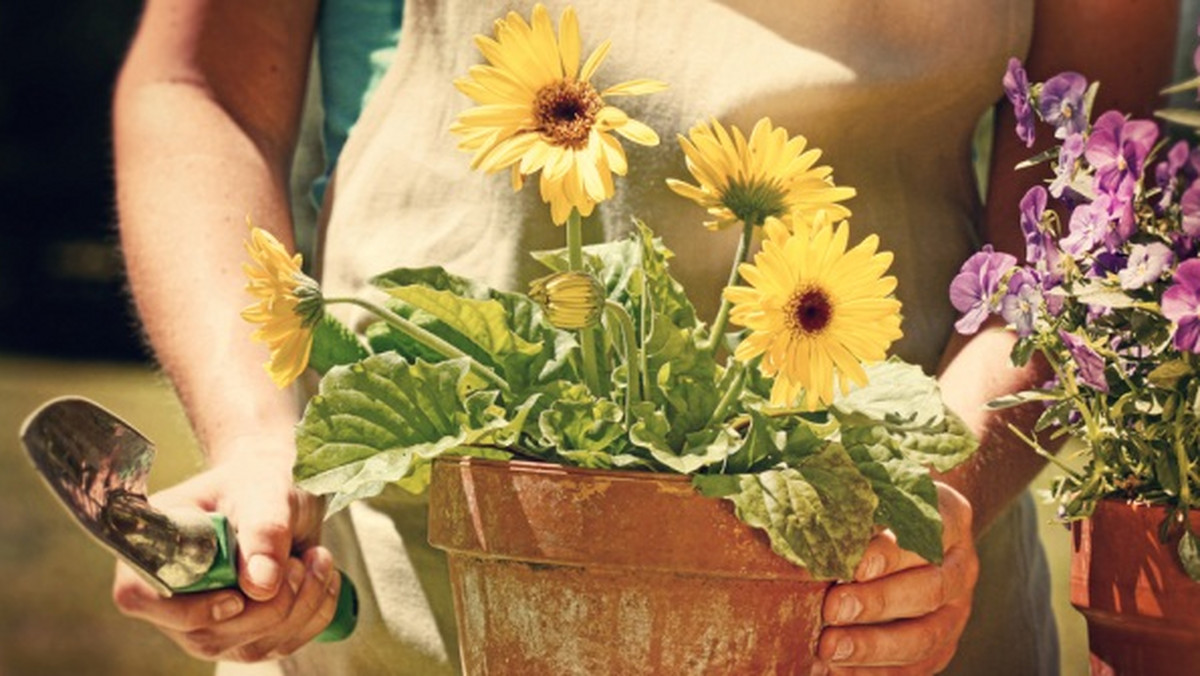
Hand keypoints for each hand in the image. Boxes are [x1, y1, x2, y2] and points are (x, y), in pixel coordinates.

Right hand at [111, 448, 342, 661]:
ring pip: (250, 646)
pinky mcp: (242, 639)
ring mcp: (204, 625)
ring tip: (315, 559)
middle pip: (206, 635)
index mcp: (153, 548)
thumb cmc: (260, 483)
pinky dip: (314, 612)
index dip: (189, 609)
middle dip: (270, 603)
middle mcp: (169, 596)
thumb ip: (263, 530)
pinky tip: (321, 576)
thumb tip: (261, 586)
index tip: (237, 597)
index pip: (140, 597)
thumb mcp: (266, 492)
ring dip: (301, 605)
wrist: (280, 494)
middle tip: (301, 560)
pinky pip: (282, 645)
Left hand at [815, 483, 978, 674]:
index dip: (893, 552)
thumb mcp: (868, 490)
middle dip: (877, 603)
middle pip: (929, 589)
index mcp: (950, 517)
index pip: (930, 533)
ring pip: (924, 635)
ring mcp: (956, 609)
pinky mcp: (941, 645)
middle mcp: (961, 565)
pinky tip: (835, 669)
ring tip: (828, 648)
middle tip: (831, 608)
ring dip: (873, 646)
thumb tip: (809, 521)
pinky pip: (913, 668)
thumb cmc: (871, 503)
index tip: (855, 565)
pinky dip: (872, 672)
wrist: (897, 529)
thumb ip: (851, 503)